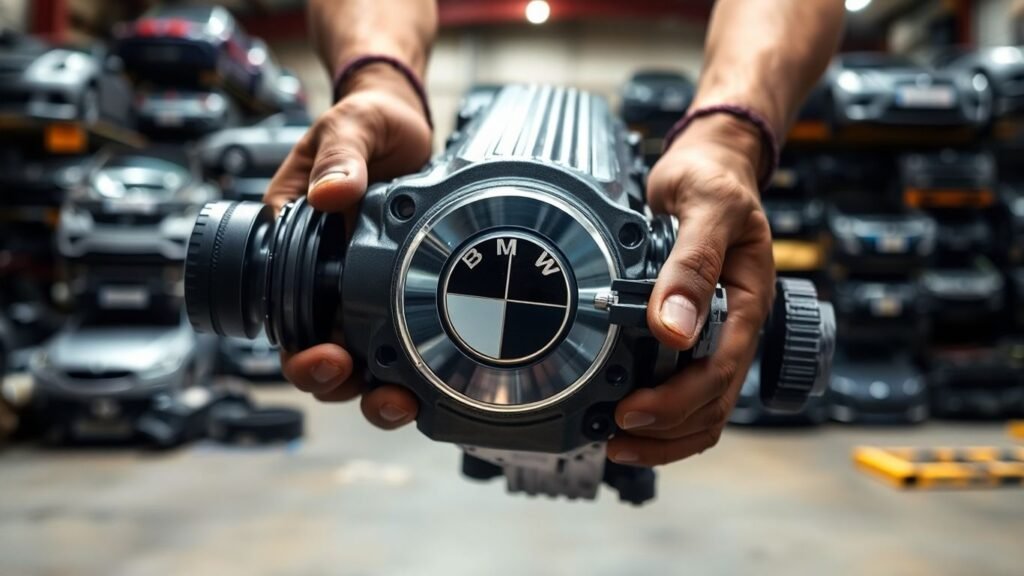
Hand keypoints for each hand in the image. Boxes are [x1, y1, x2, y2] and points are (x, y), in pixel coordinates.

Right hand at [265, 65, 429, 429]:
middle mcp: (324, 278)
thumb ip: (339, 156)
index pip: (281, 315)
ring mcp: (364, 290)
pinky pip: (402, 341)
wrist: (407, 122)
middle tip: (357, 380)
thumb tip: (330, 194)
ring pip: (361, 361)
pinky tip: (435, 379)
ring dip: (375, 389)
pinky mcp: (401, 292)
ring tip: (400, 399)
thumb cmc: (365, 123)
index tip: (325, 355)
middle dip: (333, 382)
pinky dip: (414, 368)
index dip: (299, 350)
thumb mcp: (347, 127)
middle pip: (318, 352)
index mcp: (294, 245)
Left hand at [607, 114, 775, 465]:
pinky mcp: (691, 327)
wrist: (709, 163)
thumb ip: (693, 266)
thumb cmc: (715, 181)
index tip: (632, 412)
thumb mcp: (709, 210)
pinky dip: (663, 408)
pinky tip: (630, 413)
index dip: (677, 402)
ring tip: (621, 441)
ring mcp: (714, 331)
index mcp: (749, 304)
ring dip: (667, 433)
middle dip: (667, 429)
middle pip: (713, 403)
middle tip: (617, 436)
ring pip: (704, 405)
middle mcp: (734, 326)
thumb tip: (672, 329)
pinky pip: (685, 382)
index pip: (721, 373)